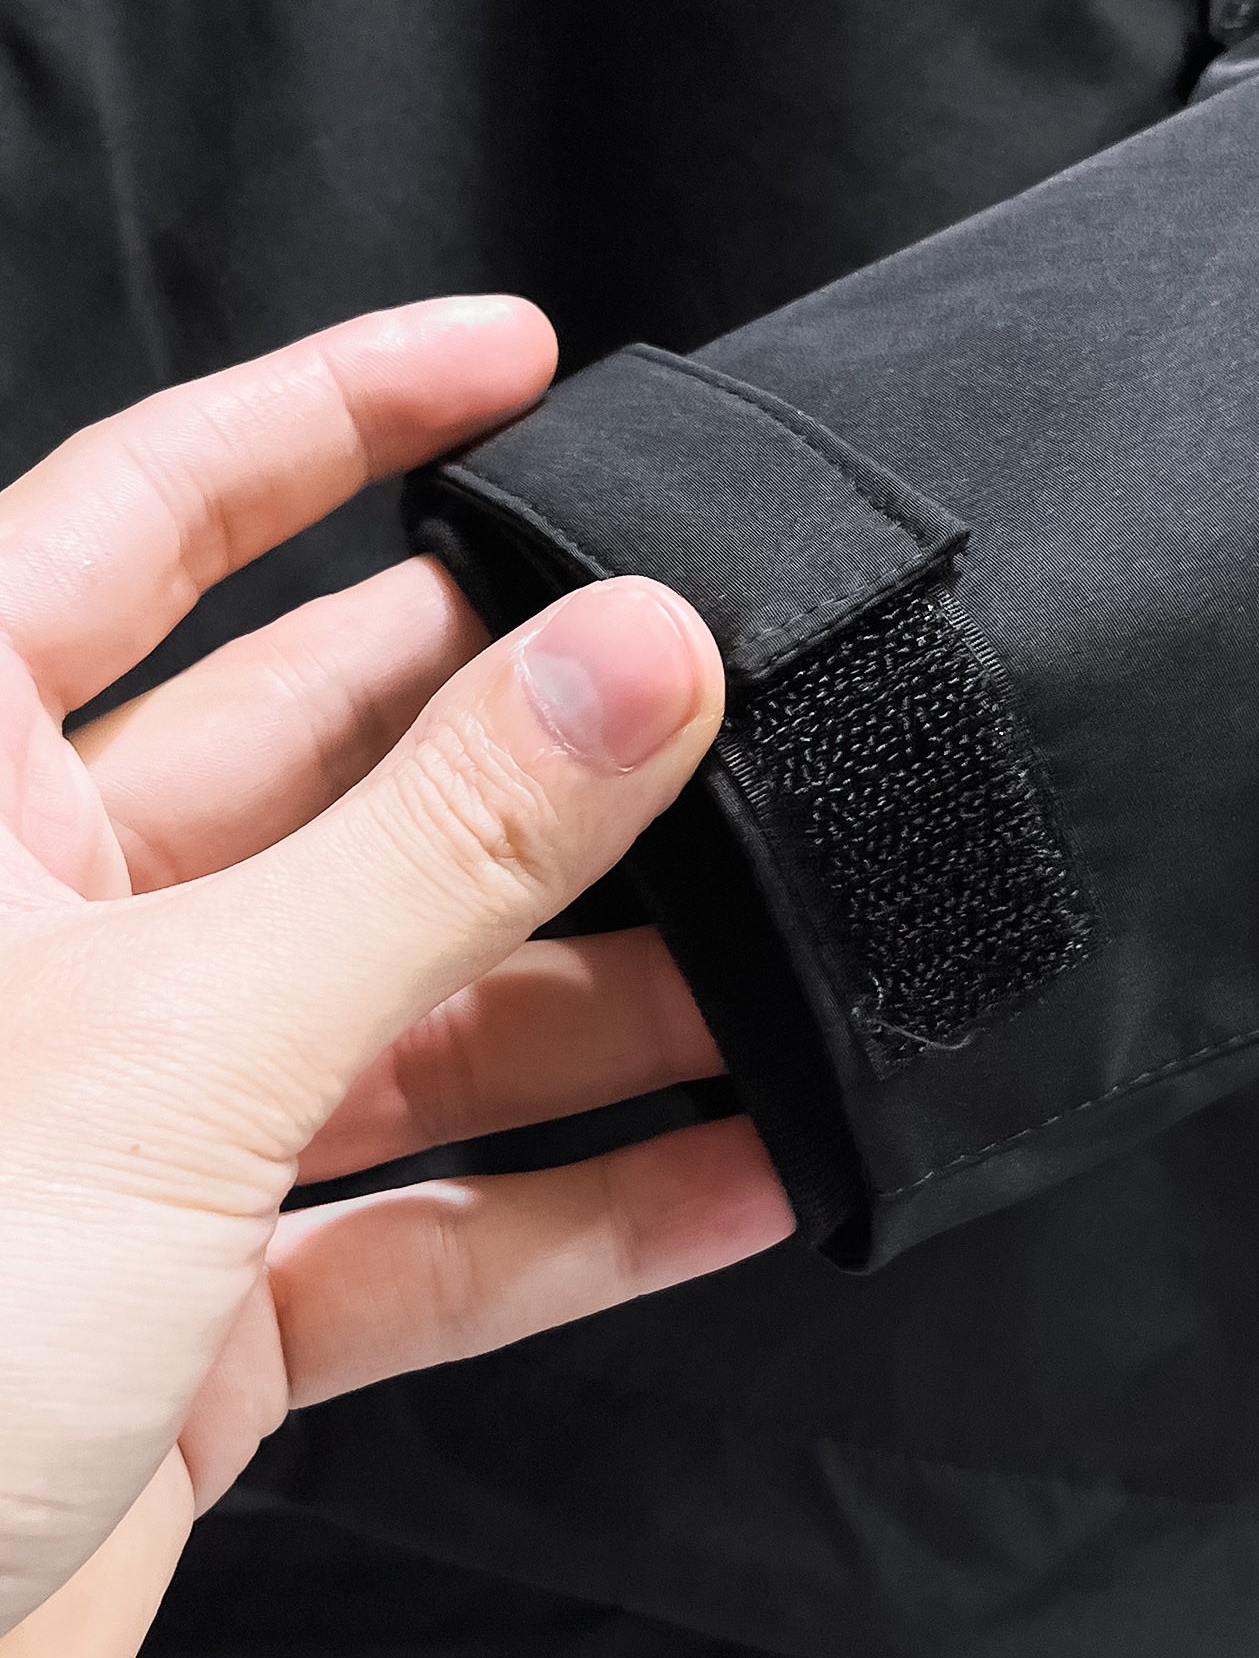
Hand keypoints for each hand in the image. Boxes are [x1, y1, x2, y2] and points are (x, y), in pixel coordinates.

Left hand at [0, 298, 789, 1657]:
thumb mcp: (177, 1042)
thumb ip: (433, 852)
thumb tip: (635, 657)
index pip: (155, 516)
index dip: (339, 413)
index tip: (517, 360)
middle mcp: (54, 932)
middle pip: (337, 767)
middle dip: (536, 737)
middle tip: (721, 691)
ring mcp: (139, 1118)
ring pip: (415, 1005)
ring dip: (604, 999)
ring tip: (787, 961)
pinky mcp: (205, 1297)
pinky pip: (431, 1221)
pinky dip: (585, 1208)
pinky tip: (738, 1176)